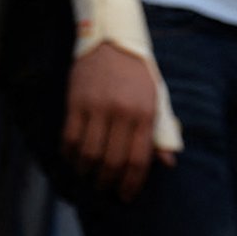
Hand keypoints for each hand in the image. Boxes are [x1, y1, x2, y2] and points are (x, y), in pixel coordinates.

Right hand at [62, 44, 173, 200]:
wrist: (110, 40)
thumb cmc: (136, 73)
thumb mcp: (156, 99)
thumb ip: (161, 132)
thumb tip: (167, 163)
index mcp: (144, 113)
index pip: (138, 158)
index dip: (131, 183)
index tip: (125, 195)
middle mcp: (121, 112)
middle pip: (112, 160)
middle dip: (107, 182)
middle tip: (104, 189)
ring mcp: (96, 106)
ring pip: (88, 152)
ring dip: (86, 171)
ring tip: (87, 176)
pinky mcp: (76, 102)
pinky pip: (70, 136)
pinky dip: (69, 154)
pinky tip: (72, 159)